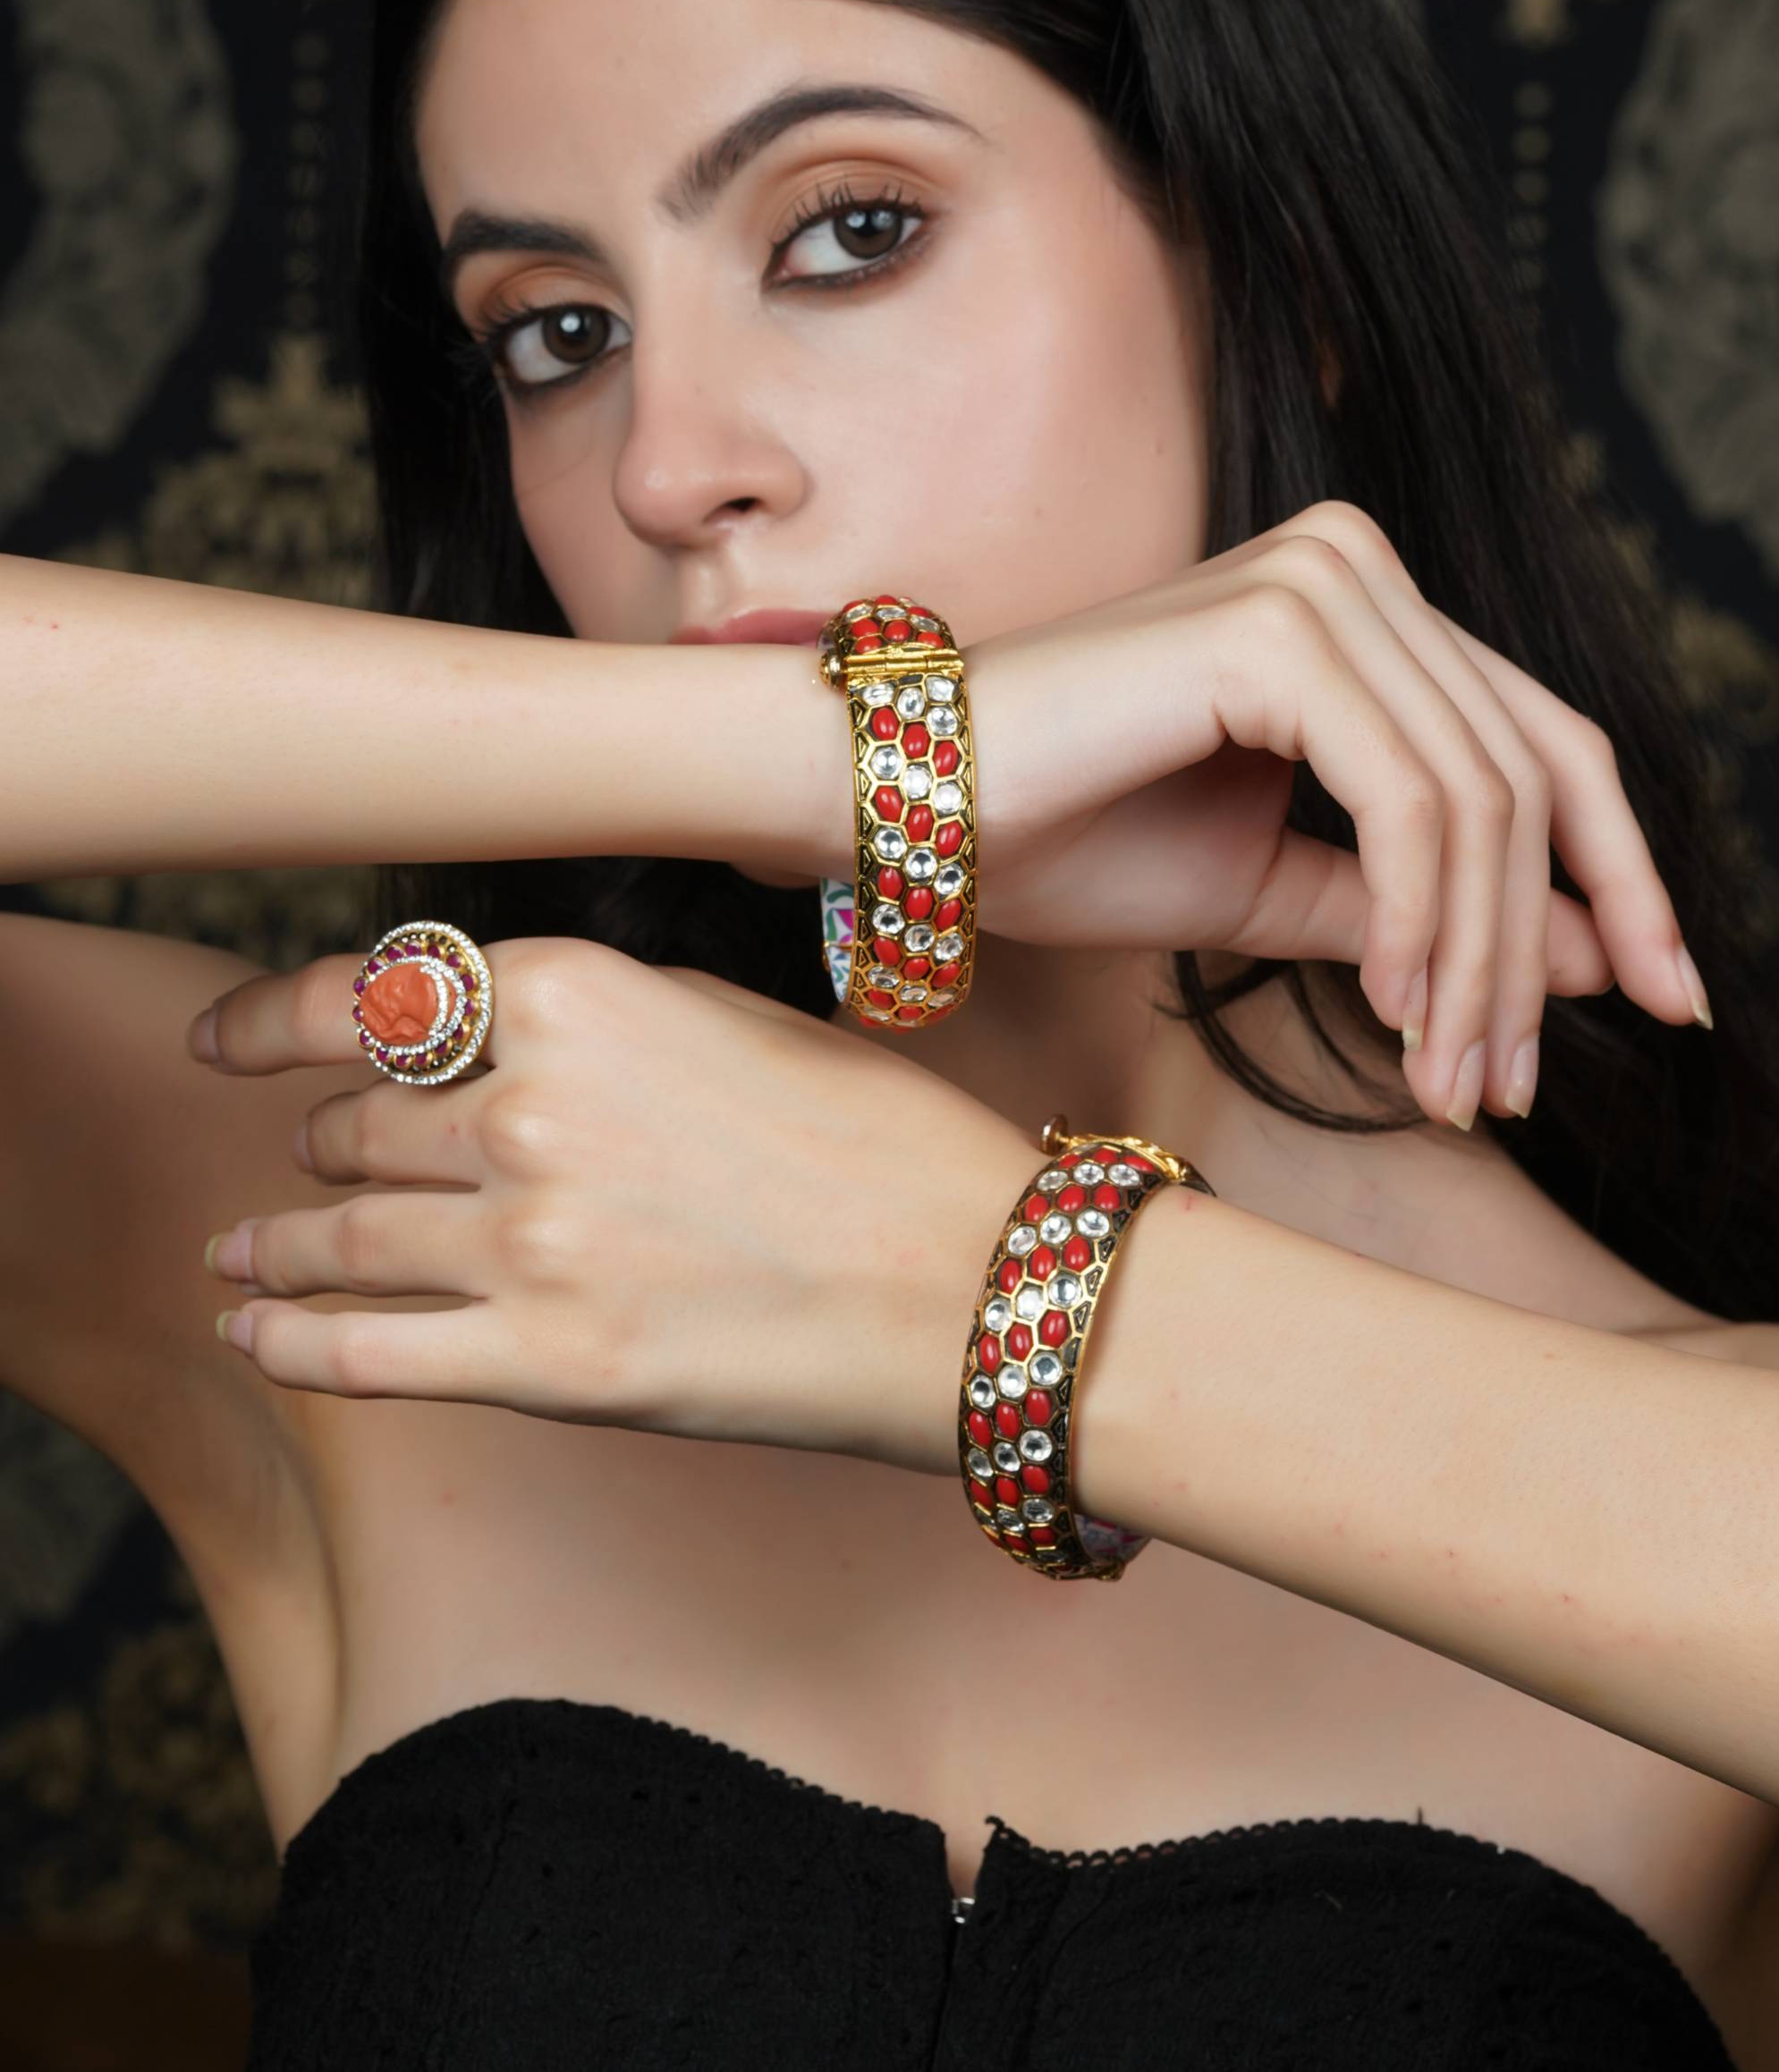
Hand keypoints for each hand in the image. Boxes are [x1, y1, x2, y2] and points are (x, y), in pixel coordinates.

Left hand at [194, 941, 1035, 1461]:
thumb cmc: (878, 1143)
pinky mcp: (547, 1365)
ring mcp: (531, 1238)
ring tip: (237, 1258)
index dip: (271, 1016)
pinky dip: (289, 1344)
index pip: (374, 992)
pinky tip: (253, 1338)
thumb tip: (482, 1028)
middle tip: (302, 1157)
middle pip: (358, 1117)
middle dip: (320, 1138)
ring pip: (342, 1232)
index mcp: (581, 993)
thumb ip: (591, 1017)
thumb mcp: (730, 1018)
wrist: (976, 1284)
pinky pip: (364, 1354)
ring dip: (275, 1245)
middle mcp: (534, 1103)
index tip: (224, 1036)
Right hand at [964, 500, 1706, 1127]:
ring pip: (1482, 798)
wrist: (902, 804)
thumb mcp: (1276, 890)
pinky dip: (1424, 918)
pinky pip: (1410, 798)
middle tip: (1513, 1089)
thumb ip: (1429, 911)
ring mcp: (1319, 584)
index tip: (1668, 1000)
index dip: (1619, 876)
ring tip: (1454, 1080)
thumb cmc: (1059, 836)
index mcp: (1360, 606)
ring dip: (1482, 962)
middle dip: (1543, 950)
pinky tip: (1396, 1009)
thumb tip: (1604, 962)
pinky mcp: (1276, 631)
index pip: (1540, 742)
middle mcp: (1355, 566)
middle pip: (1530, 775)